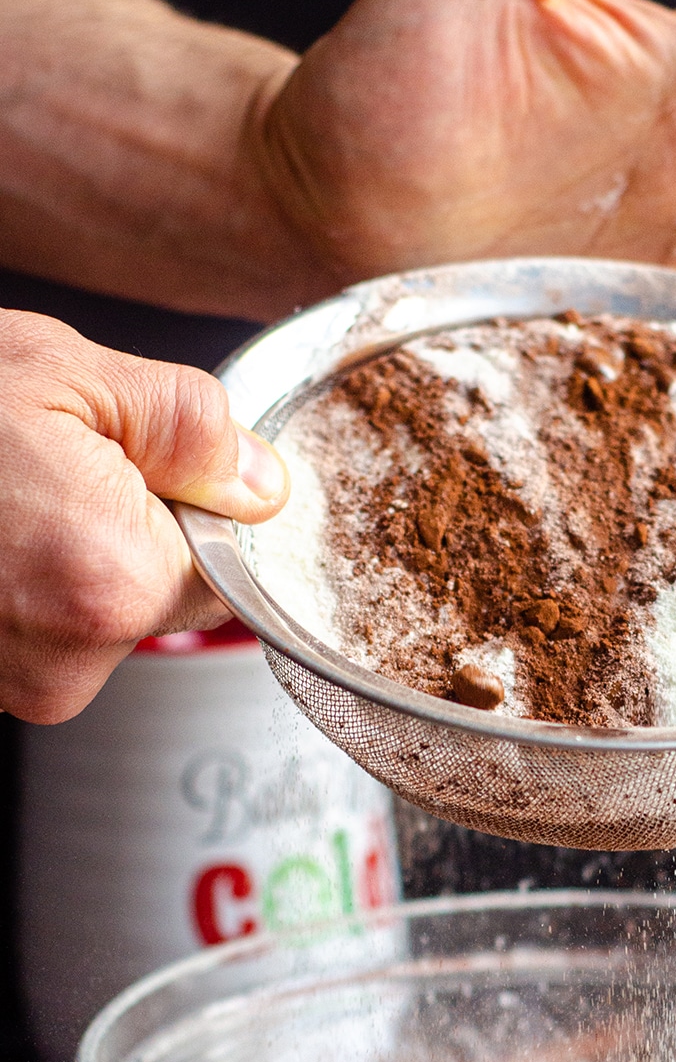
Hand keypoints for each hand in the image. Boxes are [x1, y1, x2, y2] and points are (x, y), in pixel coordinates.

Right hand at [0, 312, 287, 721]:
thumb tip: (265, 487)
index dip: (194, 512)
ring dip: (68, 555)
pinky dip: (22, 581)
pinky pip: (39, 631)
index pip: (226, 575)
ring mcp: (14, 685)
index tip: (143, 469)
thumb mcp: (70, 376)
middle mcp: (67, 662)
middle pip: (158, 600)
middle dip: (127, 531)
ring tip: (2, 495)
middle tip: (49, 467)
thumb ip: (192, 431)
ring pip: (95, 616)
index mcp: (111, 584)